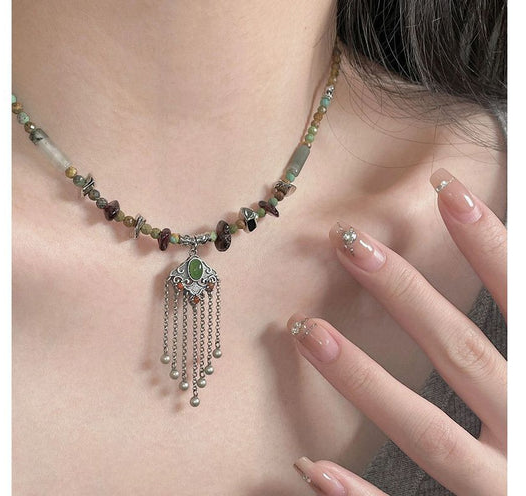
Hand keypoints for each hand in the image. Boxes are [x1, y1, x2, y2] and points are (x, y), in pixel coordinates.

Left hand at [287, 168, 506, 495]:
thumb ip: (524, 327)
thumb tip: (503, 263)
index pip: (521, 300)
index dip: (488, 243)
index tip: (445, 188)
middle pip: (461, 353)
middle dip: (405, 293)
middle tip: (348, 242)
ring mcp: (500, 486)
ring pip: (426, 431)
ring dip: (363, 379)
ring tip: (305, 330)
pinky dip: (359, 494)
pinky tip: (310, 463)